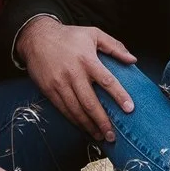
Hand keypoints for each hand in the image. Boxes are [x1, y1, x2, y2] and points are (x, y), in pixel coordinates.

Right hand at [17, 17, 136, 142]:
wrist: (36, 37)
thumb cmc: (69, 36)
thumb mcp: (93, 34)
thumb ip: (115, 46)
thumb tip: (133, 59)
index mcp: (87, 60)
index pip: (107, 81)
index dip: (119, 96)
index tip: (129, 109)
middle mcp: (73, 73)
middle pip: (90, 103)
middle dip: (102, 121)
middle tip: (112, 135)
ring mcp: (59, 83)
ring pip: (76, 110)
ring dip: (89, 126)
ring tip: (100, 136)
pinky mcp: (49, 90)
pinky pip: (63, 109)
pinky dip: (74, 121)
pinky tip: (84, 128)